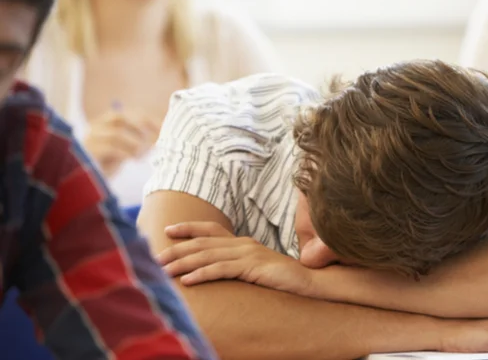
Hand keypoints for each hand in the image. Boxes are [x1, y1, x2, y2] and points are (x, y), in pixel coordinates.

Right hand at [83, 109, 158, 176]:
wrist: (90, 181)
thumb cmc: (111, 162)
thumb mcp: (126, 147)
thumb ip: (139, 138)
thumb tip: (162, 132)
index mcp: (106, 122)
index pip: (129, 113)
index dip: (148, 120)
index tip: (163, 129)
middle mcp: (96, 126)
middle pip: (120, 118)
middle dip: (140, 128)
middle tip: (153, 141)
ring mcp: (90, 138)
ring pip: (116, 134)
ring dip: (134, 144)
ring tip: (141, 155)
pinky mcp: (88, 152)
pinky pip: (110, 148)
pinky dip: (126, 153)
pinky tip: (133, 159)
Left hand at [158, 221, 314, 295]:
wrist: (310, 281)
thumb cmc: (282, 279)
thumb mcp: (256, 268)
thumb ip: (238, 265)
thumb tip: (218, 269)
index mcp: (243, 242)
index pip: (211, 230)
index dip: (189, 229)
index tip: (168, 230)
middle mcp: (243, 244)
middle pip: (203, 243)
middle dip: (177, 249)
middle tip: (155, 257)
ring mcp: (248, 254)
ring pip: (208, 256)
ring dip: (183, 263)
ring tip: (164, 270)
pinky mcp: (253, 267)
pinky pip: (222, 270)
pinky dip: (202, 274)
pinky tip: (188, 281)